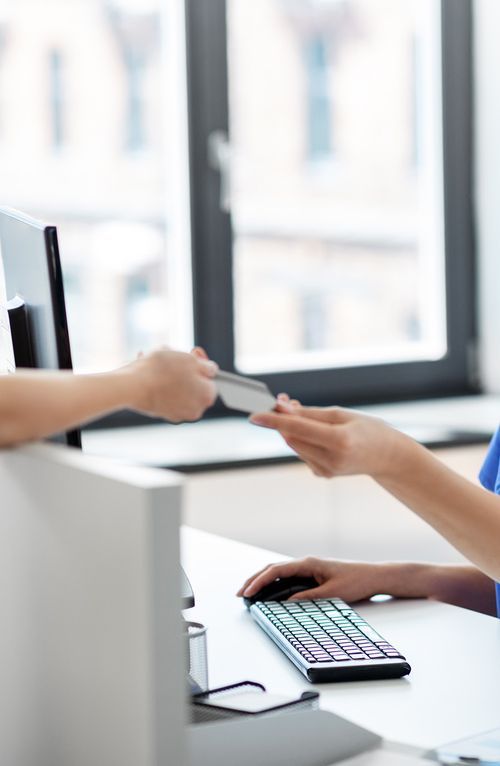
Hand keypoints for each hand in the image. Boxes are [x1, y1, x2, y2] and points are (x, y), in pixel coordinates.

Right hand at [126, 347, 217, 422]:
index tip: (191, 354)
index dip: (201, 365)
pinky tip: (147, 371)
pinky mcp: (161, 414)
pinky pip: (164, 395)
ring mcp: (178, 414)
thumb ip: (206, 365)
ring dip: (169, 374)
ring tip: (155, 361)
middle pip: (194, 385)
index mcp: (207, 396)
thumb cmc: (162, 370)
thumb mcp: (190, 359)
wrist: (132, 386)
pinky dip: (159, 384)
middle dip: (183, 370)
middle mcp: (195, 410)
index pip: (210, 379)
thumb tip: (211, 370)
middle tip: (172, 357)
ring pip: (178, 389)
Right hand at [237, 557, 414, 602]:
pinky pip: (287, 578)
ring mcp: (308, 568)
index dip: (259, 581)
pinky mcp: (312, 575)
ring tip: (249, 593)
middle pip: (273, 569)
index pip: (276, 570)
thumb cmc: (356, 581)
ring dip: (263, 581)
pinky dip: (274, 583)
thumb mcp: (331, 594)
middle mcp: (306, 563)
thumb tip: (286, 603)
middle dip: (254, 580)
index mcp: (308, 563)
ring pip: (278, 572)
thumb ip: (308, 598)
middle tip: (240, 593)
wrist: (374, 577)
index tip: (247, 592)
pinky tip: (269, 592)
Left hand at [250, 406, 409, 480]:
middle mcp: (331, 460)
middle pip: (292, 437)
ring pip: (294, 445)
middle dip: (282, 420)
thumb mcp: (342, 415)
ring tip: (299, 411)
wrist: (388, 457)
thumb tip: (283, 409)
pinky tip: (313, 432)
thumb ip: (310, 413)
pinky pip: (303, 453)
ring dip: (290, 428)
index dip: (274, 421)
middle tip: (282, 400)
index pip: (298, 429)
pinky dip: (301, 440)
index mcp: (339, 441)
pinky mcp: (323, 474)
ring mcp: (326, 471)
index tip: (255, 415)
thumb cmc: (368, 430)